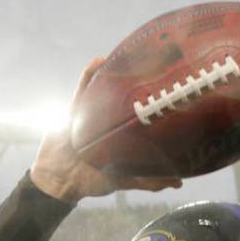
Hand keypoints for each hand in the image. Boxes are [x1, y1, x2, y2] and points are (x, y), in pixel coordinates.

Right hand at [30, 57, 182, 203]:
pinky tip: (98, 60)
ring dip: (115, 73)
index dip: (153, 102)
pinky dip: (88, 73)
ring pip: (105, 89)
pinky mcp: (74, 110)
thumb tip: (179, 183)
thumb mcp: (124, 180)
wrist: (60, 180)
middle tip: (154, 67)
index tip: (169, 89)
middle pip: (124, 97)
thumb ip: (148, 181)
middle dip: (136, 83)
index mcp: (121, 135)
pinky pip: (82, 87)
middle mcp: (108, 121)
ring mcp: (91, 114)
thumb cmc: (92, 181)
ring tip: (131, 58)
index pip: (140, 114)